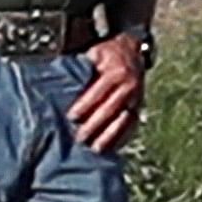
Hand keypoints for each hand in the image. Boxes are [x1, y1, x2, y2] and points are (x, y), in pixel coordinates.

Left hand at [67, 32, 147, 151]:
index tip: (71, 118)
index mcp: (116, 72)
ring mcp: (137, 98)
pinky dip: (120, 138)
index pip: (98, 92)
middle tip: (79, 138)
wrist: (133, 51)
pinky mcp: (139, 107)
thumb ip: (83, 68)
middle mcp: (129, 86)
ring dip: (109, 136)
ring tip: (95, 149)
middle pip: (110, 109)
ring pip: (123, 121)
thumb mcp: (95, 55)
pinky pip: (131, 126)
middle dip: (94, 125)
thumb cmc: (107, 55)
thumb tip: (62, 84)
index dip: (84, 106)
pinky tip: (110, 149)